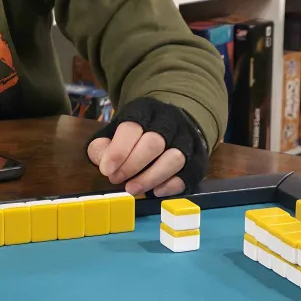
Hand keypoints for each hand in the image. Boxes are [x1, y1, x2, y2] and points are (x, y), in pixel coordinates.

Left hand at [87, 96, 208, 197]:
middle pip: (154, 143)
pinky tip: (155, 191)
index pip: (132, 127)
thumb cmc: (137, 133)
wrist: (171, 125)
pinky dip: (171, 185)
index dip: (118, 151)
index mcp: (146, 110)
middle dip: (132, 165)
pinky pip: (189, 174)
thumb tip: (103, 163)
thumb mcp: (114, 132)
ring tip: (132, 189)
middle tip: (116, 179)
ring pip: (175, 158)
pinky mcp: (198, 159)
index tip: (106, 169)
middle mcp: (171, 121)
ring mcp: (188, 139)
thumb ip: (102, 146)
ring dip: (151, 178)